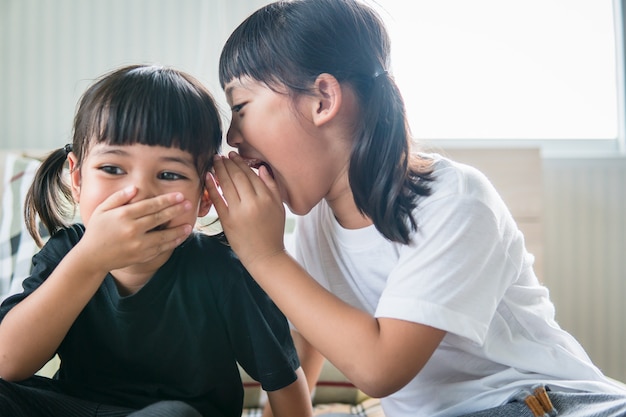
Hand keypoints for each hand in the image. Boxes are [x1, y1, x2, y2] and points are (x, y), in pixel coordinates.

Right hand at [76, 186, 192, 273]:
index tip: (179, 196)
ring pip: (163, 235)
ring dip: (178, 230)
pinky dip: (172, 243)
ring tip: (189, 224)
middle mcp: (132, 229)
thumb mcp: (102, 209)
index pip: (150, 205)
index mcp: (123, 215)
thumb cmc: (97, 230)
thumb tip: (135, 188)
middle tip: (189, 204)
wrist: (92, 257)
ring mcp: (137, 244)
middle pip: (159, 218)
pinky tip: (180, 237)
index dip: (166, 200)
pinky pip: (160, 248)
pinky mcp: (141, 256)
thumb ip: (118, 197)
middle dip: (176, 210)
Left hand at [207, 152, 285, 268]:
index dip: (240, 162)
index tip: (233, 155)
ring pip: (226, 184)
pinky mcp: (227, 221)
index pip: (250, 174)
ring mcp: (238, 212)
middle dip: (227, 163)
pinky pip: (217, 199)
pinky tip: (207, 176)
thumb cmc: (273, 231)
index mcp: (266, 198)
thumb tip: (261, 168)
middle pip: (237, 176)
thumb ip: (272, 186)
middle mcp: (252, 203)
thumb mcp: (279, 207)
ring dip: (218, 170)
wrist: (265, 255)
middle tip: (221, 155)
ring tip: (214, 161)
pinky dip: (211, 186)